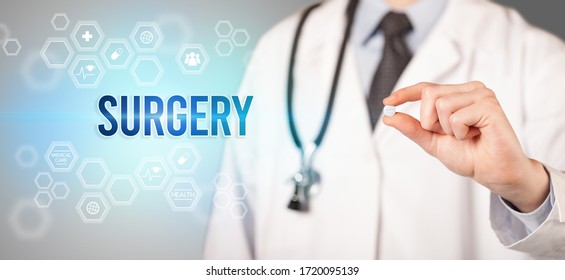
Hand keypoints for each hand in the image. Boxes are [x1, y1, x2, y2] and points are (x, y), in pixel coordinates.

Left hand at [383, 81, 548, 211]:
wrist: (493, 172)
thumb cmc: (469, 156)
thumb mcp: (433, 142)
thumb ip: (413, 129)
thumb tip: (389, 117)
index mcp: (457, 95)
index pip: (426, 88)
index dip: (405, 93)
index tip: (387, 102)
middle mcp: (470, 90)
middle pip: (430, 94)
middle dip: (431, 121)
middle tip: (452, 135)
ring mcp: (481, 95)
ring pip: (441, 104)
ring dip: (448, 129)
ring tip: (467, 136)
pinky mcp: (489, 105)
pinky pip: (456, 117)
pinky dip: (460, 132)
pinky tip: (476, 135)